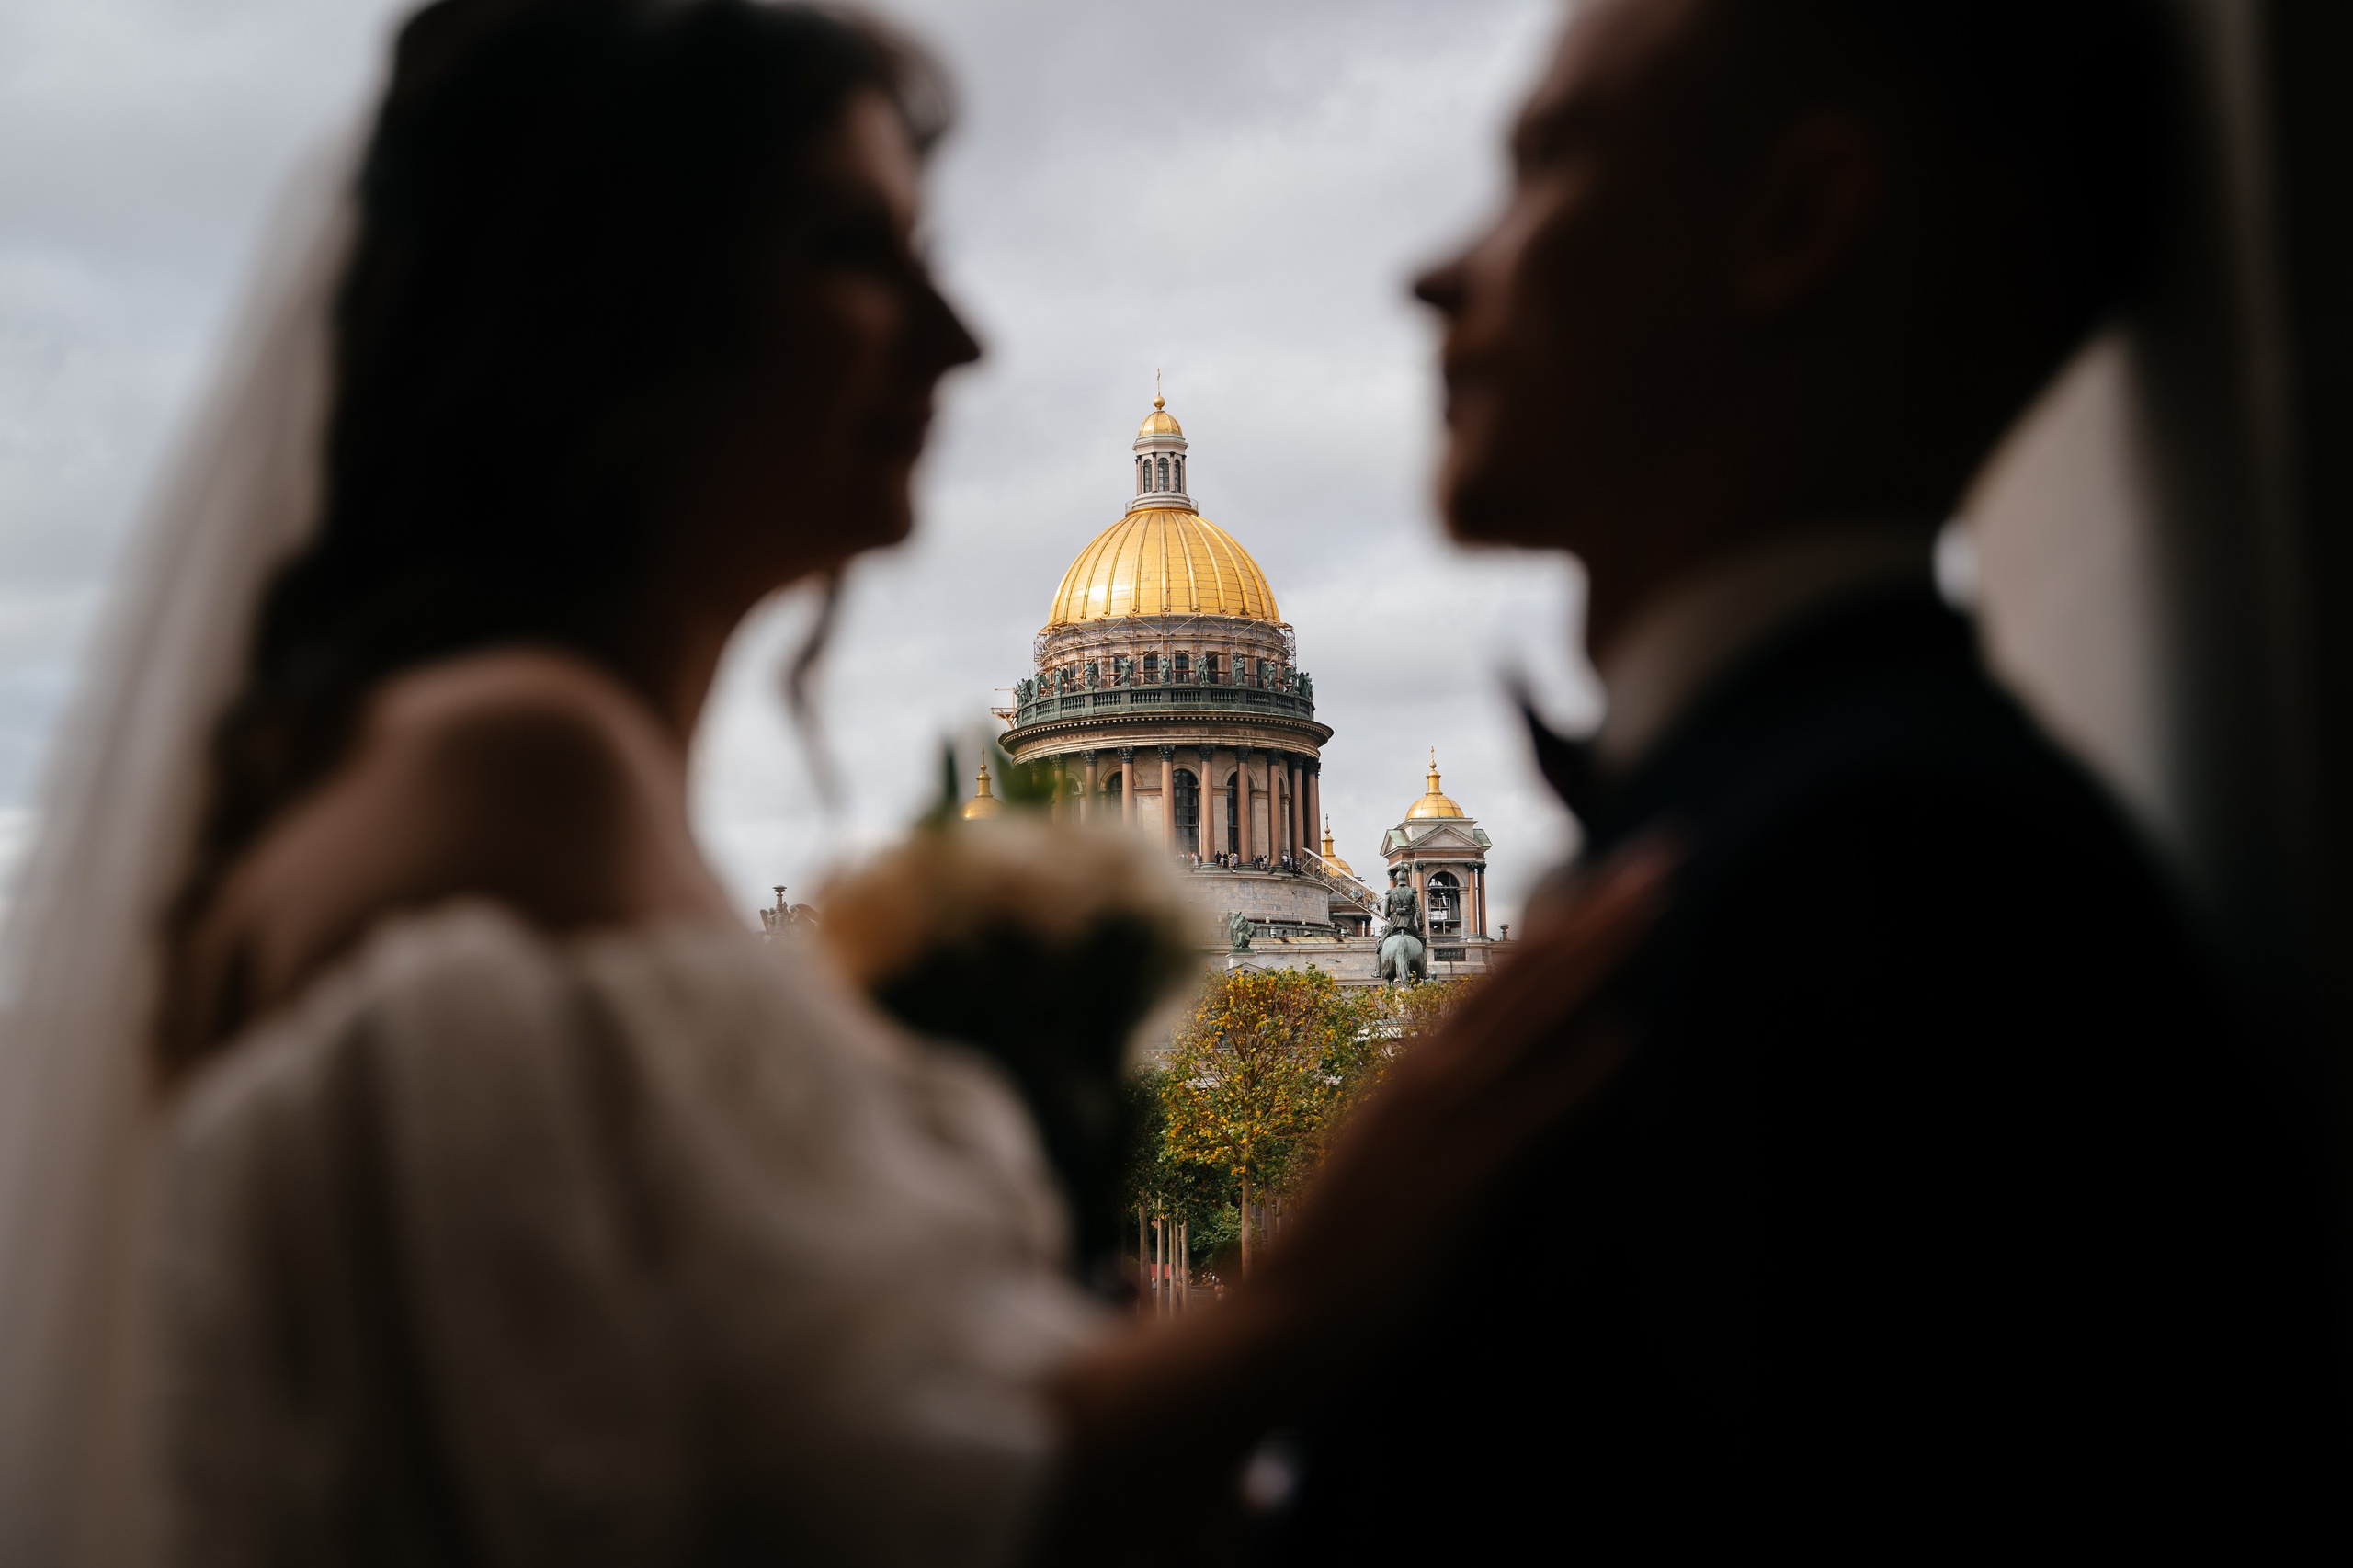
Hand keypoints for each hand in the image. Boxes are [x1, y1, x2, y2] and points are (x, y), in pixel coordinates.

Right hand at [1034, 833, 1676, 1560]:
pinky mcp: (1457, 1175)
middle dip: (1596, 913)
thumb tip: (1499, 1087)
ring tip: (1650, 900)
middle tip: (1657, 855)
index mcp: (1416, 1070)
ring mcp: (1441, 1119)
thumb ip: (1441, 1117)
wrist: (1285, 1318)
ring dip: (1595, 955)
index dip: (1561, 927)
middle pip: (1526, 974)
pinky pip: (1528, 1112)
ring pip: (1529, 1014)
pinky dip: (1574, 1071)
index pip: (1501, 980)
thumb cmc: (1340, 1253)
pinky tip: (1622, 1033)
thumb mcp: (1395, 1162)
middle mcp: (1428, 1075)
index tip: (1613, 881)